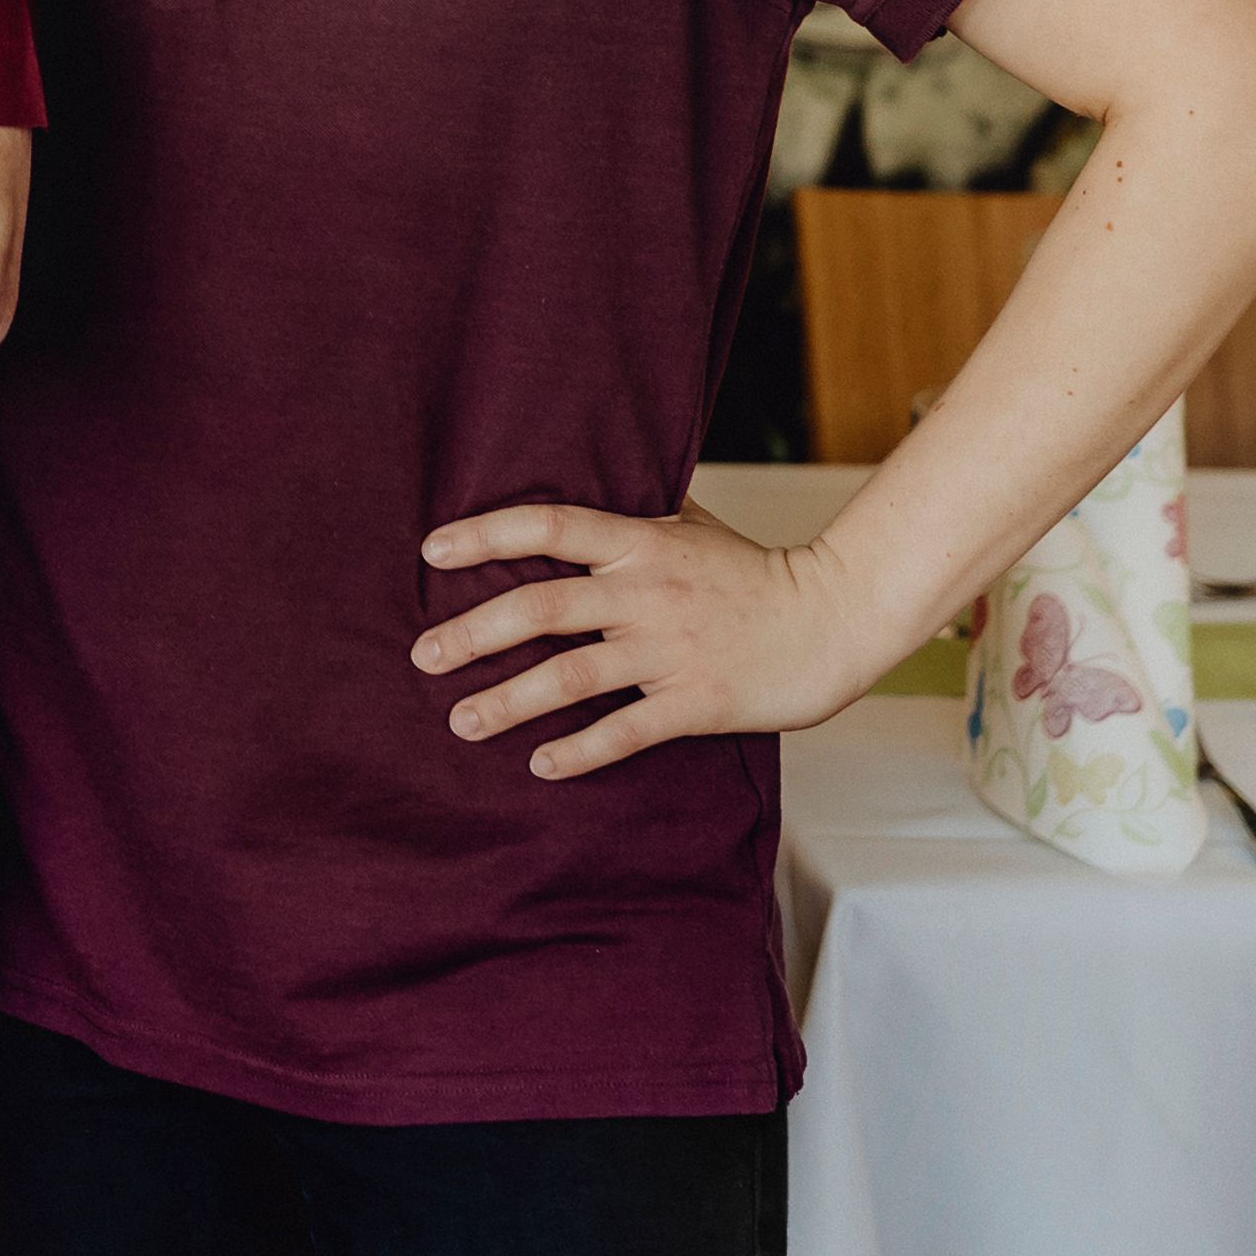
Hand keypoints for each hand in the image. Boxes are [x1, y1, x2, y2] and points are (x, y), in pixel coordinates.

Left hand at [409, 502, 904, 778]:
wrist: (833, 619)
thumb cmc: (754, 572)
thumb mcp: (693, 525)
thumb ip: (637, 513)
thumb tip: (585, 490)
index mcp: (642, 543)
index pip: (549, 526)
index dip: (486, 535)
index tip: (431, 552)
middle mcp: (647, 593)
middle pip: (541, 609)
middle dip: (472, 633)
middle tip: (422, 656)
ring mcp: (670, 651)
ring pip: (570, 677)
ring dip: (507, 701)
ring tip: (461, 720)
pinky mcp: (696, 703)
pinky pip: (624, 731)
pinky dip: (578, 751)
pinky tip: (540, 766)